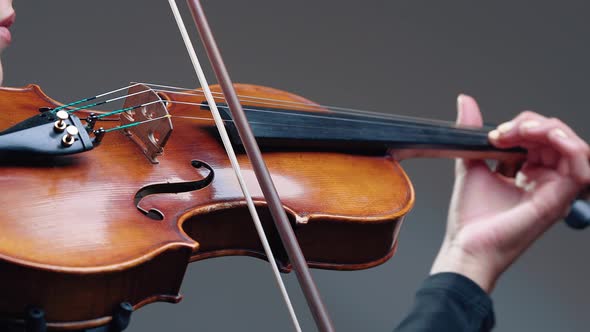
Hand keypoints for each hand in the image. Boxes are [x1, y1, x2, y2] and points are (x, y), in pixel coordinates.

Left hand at [430, 94, 589, 292]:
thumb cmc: (470, 218)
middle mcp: (544, 179)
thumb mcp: (471, 164)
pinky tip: (547, 138)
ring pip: (571, 145)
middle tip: (503, 133)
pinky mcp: (558, 198)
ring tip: (523, 131)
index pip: (539, 136)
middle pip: (556, 136)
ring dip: (549, 129)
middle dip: (531, 124)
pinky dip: (569, 145)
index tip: (493, 134)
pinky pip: (580, 166)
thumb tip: (466, 101)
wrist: (466, 245)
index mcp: (528, 172)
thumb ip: (472, 133)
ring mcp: (553, 189)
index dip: (520, 126)